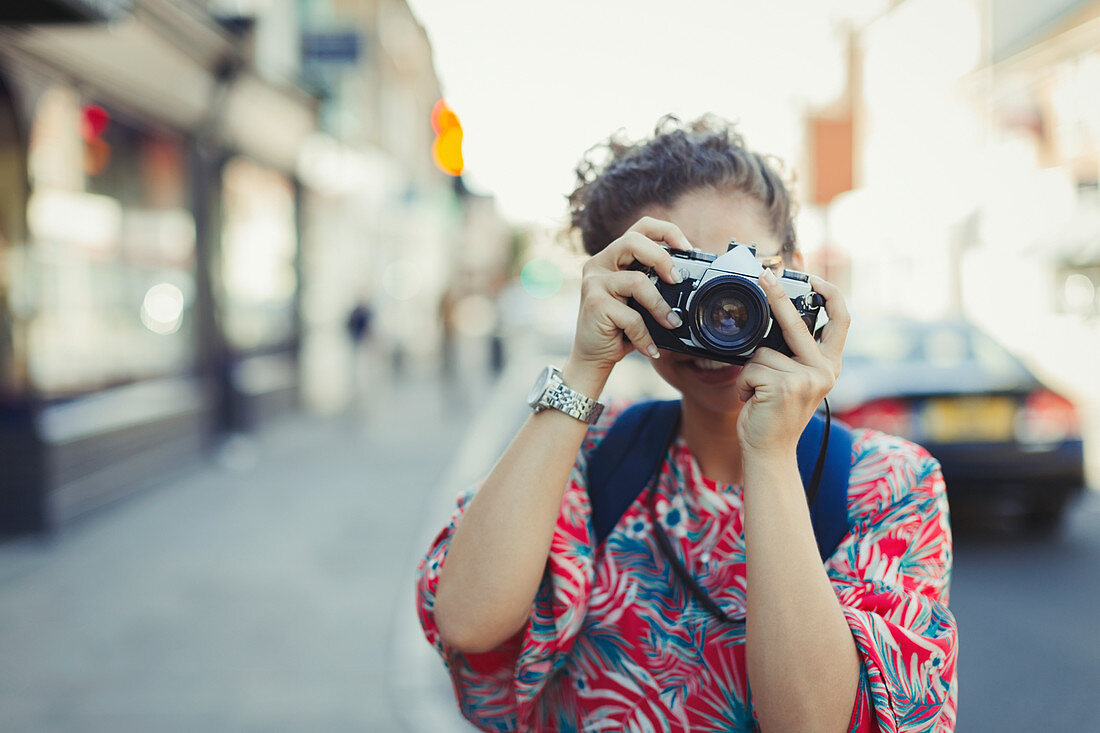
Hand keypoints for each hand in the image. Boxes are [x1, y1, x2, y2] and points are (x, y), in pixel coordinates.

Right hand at [569, 217, 692, 378]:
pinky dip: (645, 335)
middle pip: (633, 241)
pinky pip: (631, 316)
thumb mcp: (640, 301)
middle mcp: (600, 263)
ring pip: (637, 280)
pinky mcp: (595, 303)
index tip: (688, 250)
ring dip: (660, 306)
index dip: (667, 231)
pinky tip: (650, 348)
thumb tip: (689, 277)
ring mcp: (595, 282)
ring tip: (671, 323)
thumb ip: (655, 284)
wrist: (593, 356)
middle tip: (677, 280)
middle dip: (662, 258)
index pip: (641, 227)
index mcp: (614, 257)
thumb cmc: (620, 327)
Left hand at [733, 271, 850, 456]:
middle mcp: (824, 371)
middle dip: (778, 296)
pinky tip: (753, 400)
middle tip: (765, 275)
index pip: (842, 320)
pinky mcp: (783, 387)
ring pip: (763, 352)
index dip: (830, 294)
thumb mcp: (796, 381)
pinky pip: (750, 368)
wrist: (770, 452)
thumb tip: (776, 317)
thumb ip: (795, 355)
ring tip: (759, 394)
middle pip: (798, 323)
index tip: (813, 277)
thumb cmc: (776, 415)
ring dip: (752, 371)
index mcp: (830, 365)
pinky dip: (744, 383)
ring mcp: (806, 379)